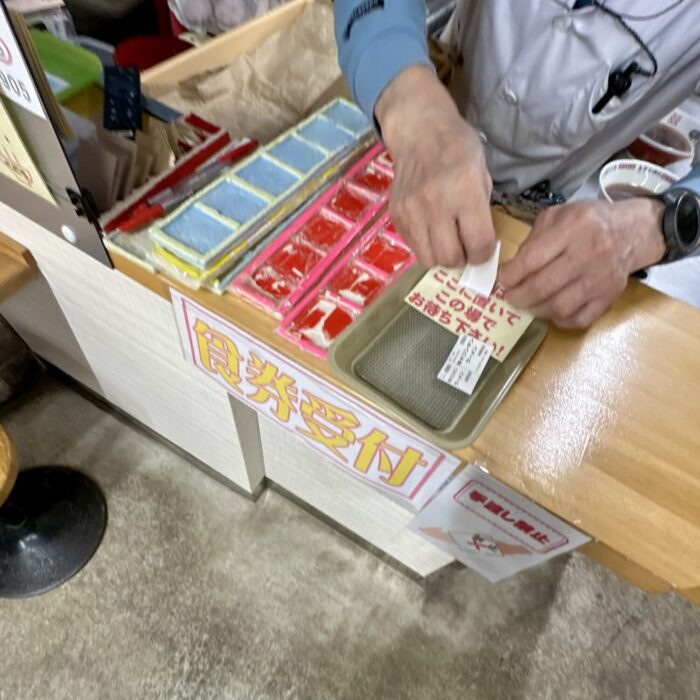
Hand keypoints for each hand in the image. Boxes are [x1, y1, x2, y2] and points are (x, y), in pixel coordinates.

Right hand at [375, 66, 495, 267]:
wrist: (419, 130)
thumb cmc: (457, 149)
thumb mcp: (481, 173)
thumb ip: (482, 211)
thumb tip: (480, 246)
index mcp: (464, 191)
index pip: (478, 244)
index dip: (484, 254)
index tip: (483, 248)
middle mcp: (436, 204)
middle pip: (450, 258)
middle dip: (462, 258)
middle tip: (465, 246)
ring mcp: (412, 211)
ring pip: (428, 258)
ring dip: (441, 255)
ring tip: (447, 240)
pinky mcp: (396, 214)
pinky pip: (413, 246)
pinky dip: (425, 244)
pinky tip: (431, 228)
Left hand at [498, 199, 665, 328]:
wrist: (632, 232)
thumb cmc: (588, 222)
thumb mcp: (559, 215)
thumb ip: (534, 238)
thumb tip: (513, 268)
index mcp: (573, 228)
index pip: (532, 259)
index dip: (510, 274)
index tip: (502, 279)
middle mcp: (589, 254)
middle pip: (542, 287)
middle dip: (518, 296)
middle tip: (510, 296)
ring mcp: (601, 279)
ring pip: (558, 307)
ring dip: (536, 310)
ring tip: (528, 303)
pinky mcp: (609, 296)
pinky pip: (579, 319)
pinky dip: (560, 320)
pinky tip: (552, 309)